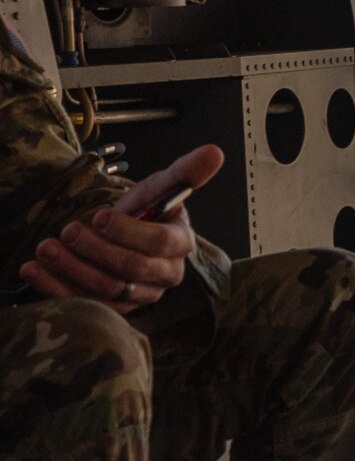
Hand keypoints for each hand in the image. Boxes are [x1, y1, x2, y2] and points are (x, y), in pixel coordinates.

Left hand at [19, 145, 224, 312]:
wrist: (126, 237)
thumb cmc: (146, 212)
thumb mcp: (161, 188)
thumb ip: (186, 171)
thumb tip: (215, 150)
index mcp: (181, 245)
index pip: (160, 243)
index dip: (129, 232)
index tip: (101, 217)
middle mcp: (165, 275)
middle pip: (132, 269)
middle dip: (96, 250)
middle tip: (68, 231)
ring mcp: (141, 296)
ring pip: (108, 290)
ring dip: (72, 268)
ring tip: (46, 248)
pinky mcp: (114, 310)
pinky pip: (86, 305)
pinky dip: (55, 288)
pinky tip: (34, 270)